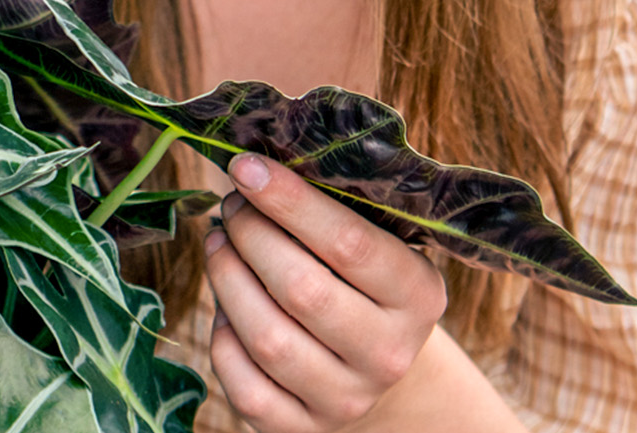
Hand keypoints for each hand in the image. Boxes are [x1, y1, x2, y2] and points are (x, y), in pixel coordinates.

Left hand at [207, 153, 446, 432]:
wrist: (378, 372)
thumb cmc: (363, 286)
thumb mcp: (377, 245)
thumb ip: (336, 207)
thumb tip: (258, 160)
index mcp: (418, 295)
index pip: (350, 242)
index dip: (290, 200)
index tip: (246, 166)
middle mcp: (388, 353)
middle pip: (302, 289)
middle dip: (252, 236)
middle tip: (231, 208)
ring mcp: (345, 399)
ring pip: (267, 337)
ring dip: (227, 279)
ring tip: (218, 244)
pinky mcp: (299, 429)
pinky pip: (243, 383)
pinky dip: (222, 337)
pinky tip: (227, 307)